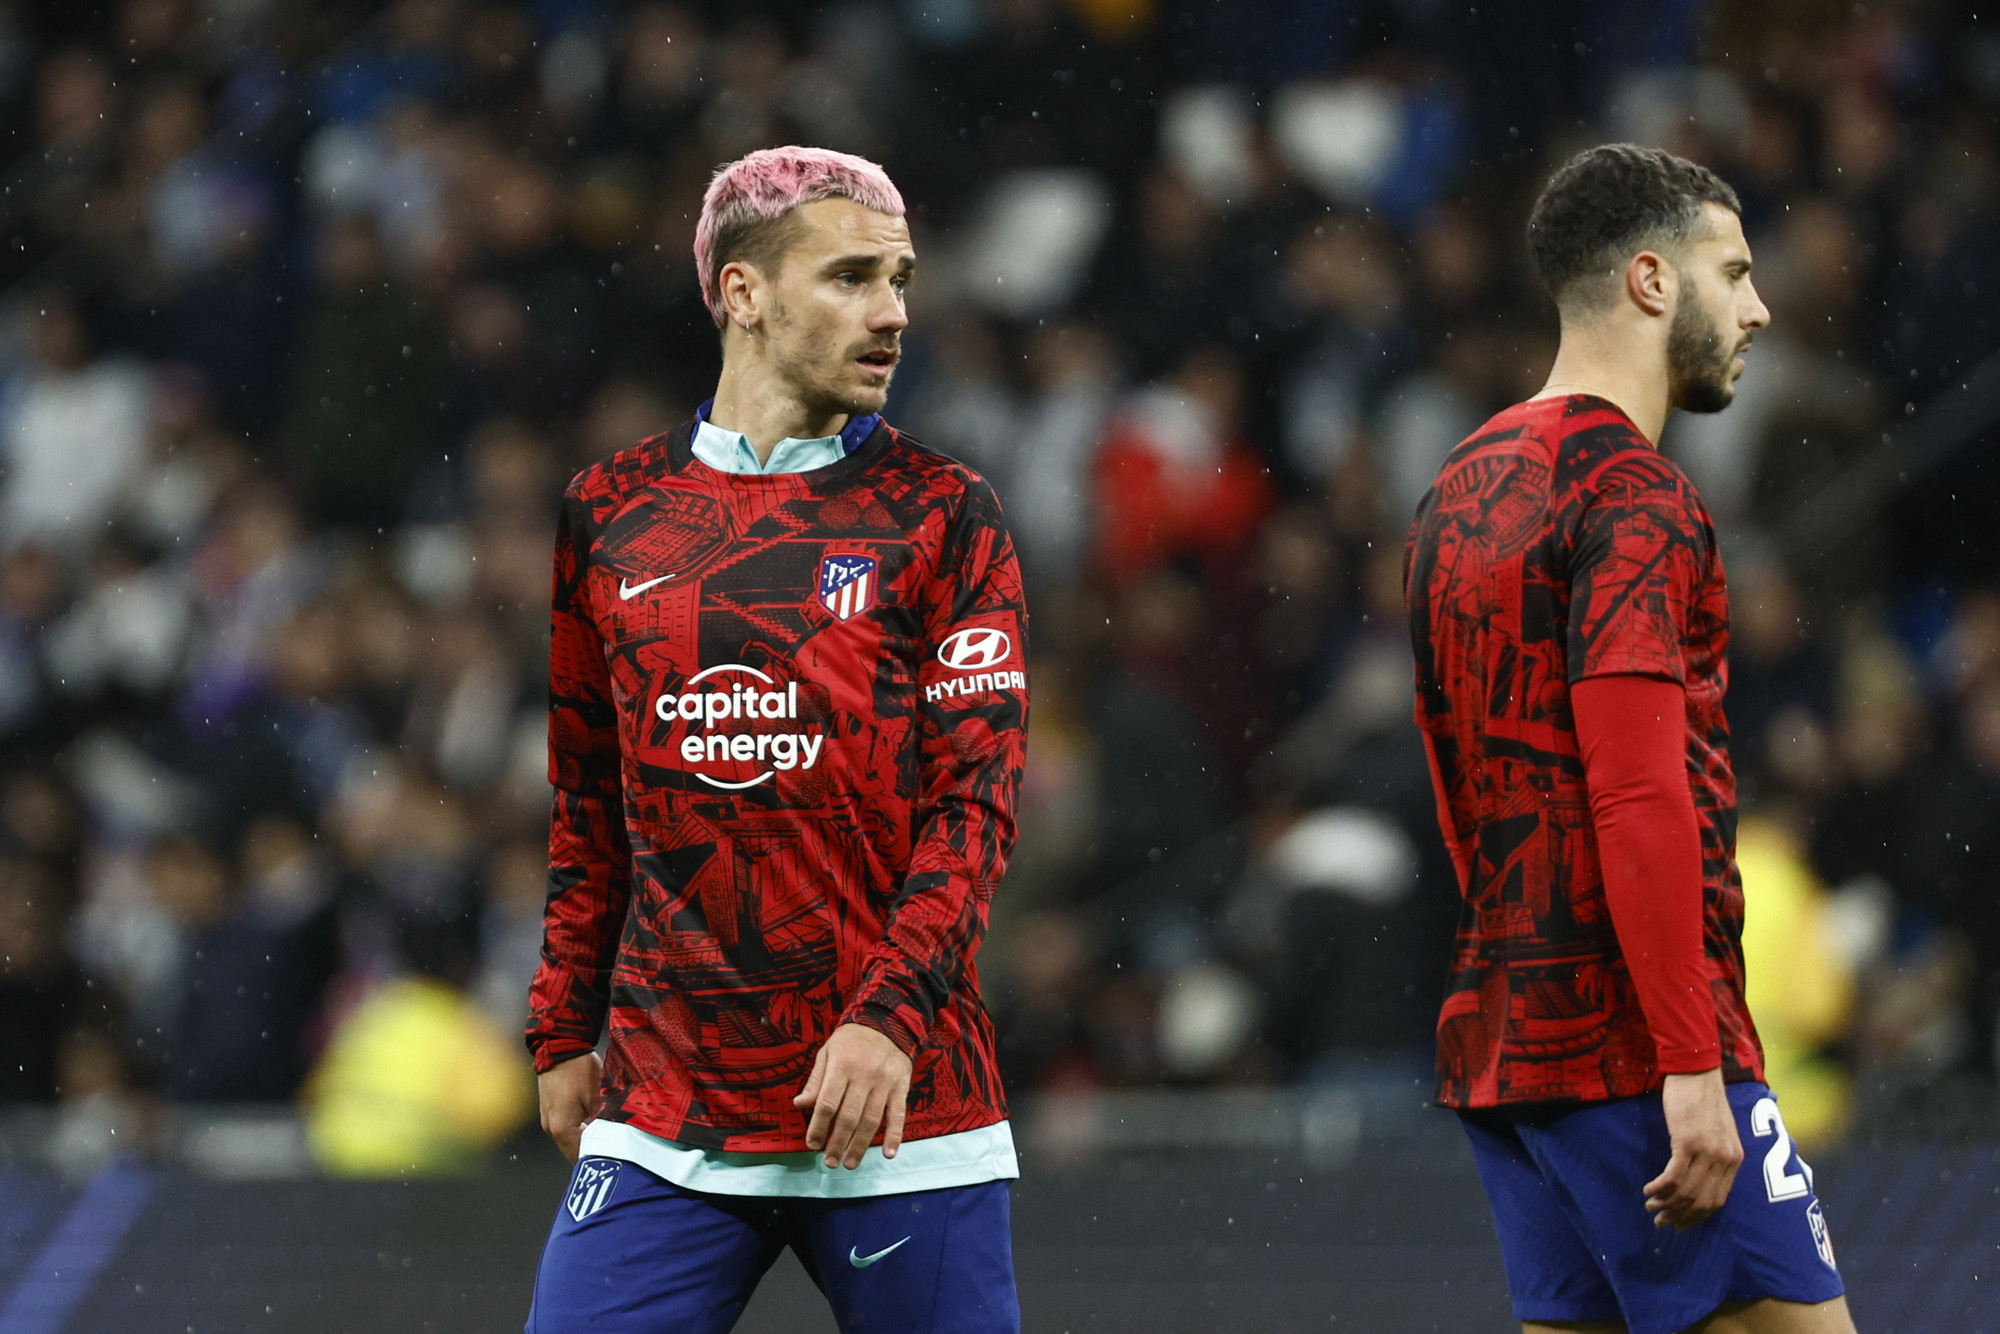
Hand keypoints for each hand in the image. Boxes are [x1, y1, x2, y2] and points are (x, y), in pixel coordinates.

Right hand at [538, 1051, 602, 1163]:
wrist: (558, 1047)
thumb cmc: (577, 1069)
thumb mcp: (597, 1096)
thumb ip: (600, 1120)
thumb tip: (604, 1133)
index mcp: (562, 1127)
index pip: (579, 1155)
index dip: (595, 1159)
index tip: (610, 1163)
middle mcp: (550, 1127)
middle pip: (571, 1150)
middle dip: (588, 1153)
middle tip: (609, 1156)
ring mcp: (547, 1119)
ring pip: (567, 1140)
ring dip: (582, 1142)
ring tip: (602, 1143)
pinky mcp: (549, 1110)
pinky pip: (564, 1128)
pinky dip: (576, 1132)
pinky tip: (590, 1128)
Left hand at [792, 1024, 912, 1168]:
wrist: (887, 1021)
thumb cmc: (851, 1040)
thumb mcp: (827, 1052)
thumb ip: (816, 1080)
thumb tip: (800, 1104)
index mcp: (842, 1066)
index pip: (827, 1103)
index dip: (818, 1127)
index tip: (812, 1144)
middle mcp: (864, 1075)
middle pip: (849, 1117)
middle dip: (838, 1143)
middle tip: (830, 1162)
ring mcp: (885, 1082)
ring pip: (872, 1120)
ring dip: (860, 1146)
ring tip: (850, 1164)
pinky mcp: (901, 1086)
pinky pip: (899, 1115)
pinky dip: (895, 1136)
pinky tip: (888, 1154)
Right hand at [1644, 1067, 1742, 1230]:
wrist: (1697, 1072)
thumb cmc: (1703, 1099)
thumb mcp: (1718, 1131)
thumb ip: (1714, 1155)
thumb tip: (1699, 1178)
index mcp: (1734, 1159)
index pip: (1718, 1201)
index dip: (1697, 1218)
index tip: (1680, 1225)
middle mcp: (1725, 1159)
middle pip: (1701, 1201)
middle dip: (1679, 1216)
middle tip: (1660, 1222)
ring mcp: (1707, 1151)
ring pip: (1686, 1192)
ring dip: (1665, 1204)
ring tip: (1650, 1207)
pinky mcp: (1687, 1141)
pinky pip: (1673, 1176)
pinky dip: (1659, 1188)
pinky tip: (1648, 1189)